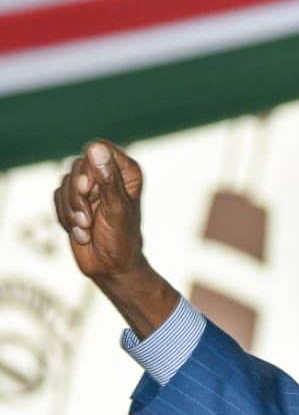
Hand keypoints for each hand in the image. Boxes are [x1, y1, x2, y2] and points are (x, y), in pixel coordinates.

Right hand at [53, 140, 143, 279]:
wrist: (111, 267)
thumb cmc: (121, 239)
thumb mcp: (116, 209)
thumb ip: (108, 179)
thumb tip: (96, 148)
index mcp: (126, 172)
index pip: (100, 149)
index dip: (88, 167)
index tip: (88, 189)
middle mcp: (108, 175)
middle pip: (78, 166)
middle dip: (78, 195)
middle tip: (88, 218)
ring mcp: (90, 187)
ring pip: (65, 183)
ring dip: (72, 210)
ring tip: (87, 229)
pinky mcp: (74, 199)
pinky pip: (57, 196)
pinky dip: (66, 216)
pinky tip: (82, 232)